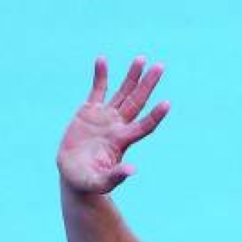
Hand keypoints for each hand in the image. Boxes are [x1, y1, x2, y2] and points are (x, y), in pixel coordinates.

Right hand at [57, 55, 169, 194]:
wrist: (74, 175)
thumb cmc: (88, 183)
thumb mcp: (100, 182)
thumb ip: (115, 176)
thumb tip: (132, 170)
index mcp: (121, 141)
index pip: (143, 126)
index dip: (155, 115)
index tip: (166, 103)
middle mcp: (117, 126)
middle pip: (137, 102)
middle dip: (148, 85)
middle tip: (160, 67)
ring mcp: (105, 117)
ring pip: (122, 92)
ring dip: (131, 76)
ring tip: (141, 59)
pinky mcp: (89, 111)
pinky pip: (97, 89)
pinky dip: (100, 75)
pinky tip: (102, 60)